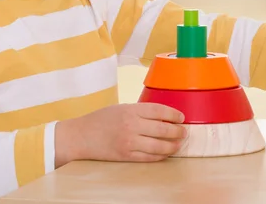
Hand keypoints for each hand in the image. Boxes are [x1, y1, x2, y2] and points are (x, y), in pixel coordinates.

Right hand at [55, 103, 186, 166]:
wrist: (81, 136)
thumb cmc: (101, 119)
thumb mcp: (121, 108)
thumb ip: (139, 111)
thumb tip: (162, 116)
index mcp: (130, 110)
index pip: (159, 110)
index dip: (174, 114)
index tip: (182, 117)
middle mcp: (131, 125)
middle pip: (163, 129)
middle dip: (177, 131)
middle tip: (184, 132)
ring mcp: (129, 142)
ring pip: (159, 146)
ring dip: (172, 145)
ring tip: (178, 144)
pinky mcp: (126, 155)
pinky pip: (149, 157)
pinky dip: (160, 156)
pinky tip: (166, 153)